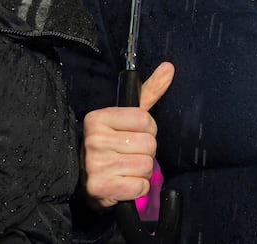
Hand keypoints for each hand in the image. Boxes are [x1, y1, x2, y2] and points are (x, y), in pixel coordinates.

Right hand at [81, 62, 173, 209]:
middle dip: (146, 153)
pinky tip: (125, 184)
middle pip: (149, 145)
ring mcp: (95, 165)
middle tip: (130, 155)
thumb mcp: (127, 116)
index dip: (148, 130)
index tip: (134, 135)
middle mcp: (94, 139)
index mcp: (98, 117)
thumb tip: (169, 67)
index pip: (146, 120)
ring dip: (142, 171)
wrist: (87, 179)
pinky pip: (139, 187)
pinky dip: (138, 188)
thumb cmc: (112, 143)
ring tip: (126, 169)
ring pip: (146, 166)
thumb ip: (149, 91)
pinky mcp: (100, 187)